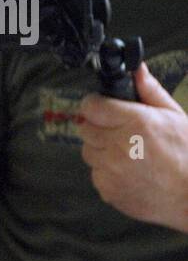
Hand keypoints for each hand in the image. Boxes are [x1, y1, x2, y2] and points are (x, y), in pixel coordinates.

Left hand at [78, 64, 187, 232]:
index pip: (92, 106)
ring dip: (101, 150)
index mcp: (136, 123)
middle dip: (99, 127)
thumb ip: (150, 92)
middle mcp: (119, 145)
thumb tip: (136, 70)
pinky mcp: (107, 189)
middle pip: (85, 128)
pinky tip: (130, 171)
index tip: (102, 106)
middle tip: (120, 132)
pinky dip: (107, 172)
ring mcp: (110, 170)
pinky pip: (95, 174)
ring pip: (88, 152)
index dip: (96, 104)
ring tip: (129, 153)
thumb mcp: (175, 117)